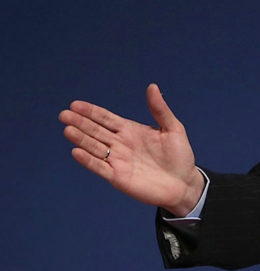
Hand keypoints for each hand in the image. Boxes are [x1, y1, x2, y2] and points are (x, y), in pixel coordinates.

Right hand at [59, 83, 204, 216]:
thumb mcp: (173, 129)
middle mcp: (120, 144)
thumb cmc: (180, 156)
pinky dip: (88, 160)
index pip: (106, 119)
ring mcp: (117, 160)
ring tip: (68, 130)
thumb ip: (160, 109)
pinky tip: (77, 152)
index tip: (75, 104)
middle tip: (64, 114)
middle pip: (96, 131)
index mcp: (130, 131)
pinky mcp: (118, 177)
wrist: (184, 183)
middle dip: (80, 123)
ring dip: (81, 139)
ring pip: (94, 147)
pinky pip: (99, 167)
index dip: (91, 112)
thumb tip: (152, 86)